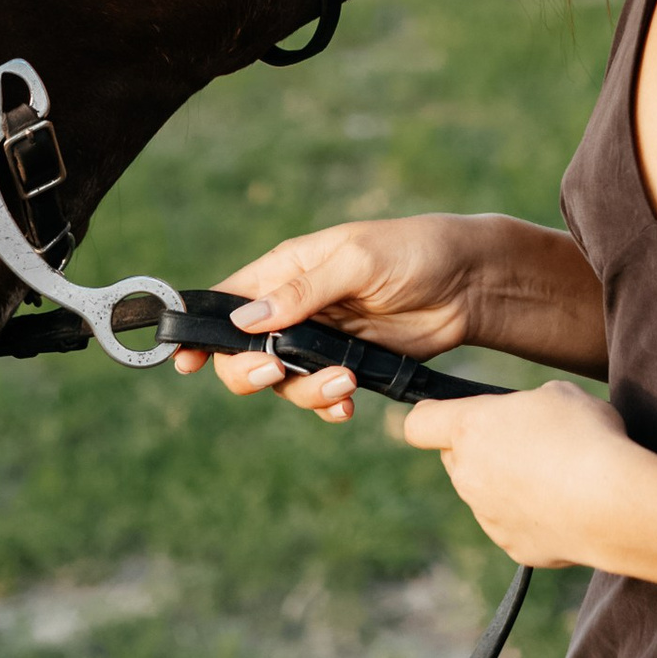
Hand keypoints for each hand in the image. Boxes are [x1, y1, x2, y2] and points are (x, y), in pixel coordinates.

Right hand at [171, 215, 495, 420]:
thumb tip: (245, 320)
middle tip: (276, 371)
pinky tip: (348, 405)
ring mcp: (321, 340)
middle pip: (243, 353)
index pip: (227, 301)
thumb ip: (303, 292)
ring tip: (344, 383)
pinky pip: (320, 396)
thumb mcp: (357, 260)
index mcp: (287, 270)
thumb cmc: (414, 251)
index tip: (185, 360)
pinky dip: (327, 406)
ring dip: (304, 391)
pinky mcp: (350, 365)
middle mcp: (296, 308)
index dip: (200, 331)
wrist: (472, 282)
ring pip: (282, 381)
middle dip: (250, 370)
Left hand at [401, 381, 638, 569]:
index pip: (418, 424)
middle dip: (480, 448)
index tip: (452, 415)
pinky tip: (565, 504)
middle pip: (455, 458)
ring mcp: (487, 515)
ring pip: (483, 493)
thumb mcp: (558, 394)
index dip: (432, 416)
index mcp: (471, 429)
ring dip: (506, 482)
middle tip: (524, 440)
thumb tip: (527, 420)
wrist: (614, 504)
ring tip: (556, 474)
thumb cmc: (586, 436)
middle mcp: (468, 475)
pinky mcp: (512, 546)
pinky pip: (511, 524)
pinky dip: (530, 515)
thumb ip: (526, 404)